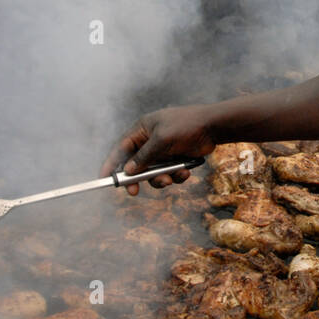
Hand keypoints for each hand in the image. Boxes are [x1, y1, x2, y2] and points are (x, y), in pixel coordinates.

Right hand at [99, 106, 216, 195]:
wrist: (214, 126)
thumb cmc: (187, 126)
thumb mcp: (162, 140)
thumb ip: (144, 156)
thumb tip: (129, 171)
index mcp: (142, 129)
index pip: (121, 148)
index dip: (111, 163)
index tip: (104, 178)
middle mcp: (151, 141)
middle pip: (136, 165)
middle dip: (137, 178)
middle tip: (133, 192)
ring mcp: (164, 151)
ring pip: (153, 173)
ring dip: (160, 179)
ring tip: (171, 178)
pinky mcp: (176, 158)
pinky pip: (169, 173)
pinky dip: (175, 175)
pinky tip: (185, 172)